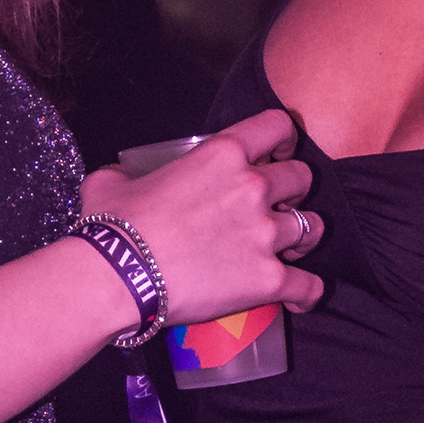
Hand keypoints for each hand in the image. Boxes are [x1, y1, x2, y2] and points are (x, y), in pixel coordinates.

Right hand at [80, 107, 324, 327]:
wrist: (118, 276)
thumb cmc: (112, 226)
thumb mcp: (110, 182)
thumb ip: (126, 174)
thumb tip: (121, 179)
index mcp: (222, 155)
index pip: (277, 126)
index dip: (284, 138)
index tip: (279, 152)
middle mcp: (252, 189)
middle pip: (302, 178)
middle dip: (294, 191)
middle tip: (276, 206)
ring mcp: (264, 235)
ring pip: (313, 228)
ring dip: (304, 236)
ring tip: (290, 248)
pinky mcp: (268, 279)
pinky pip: (309, 285)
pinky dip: (308, 291)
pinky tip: (300, 296)